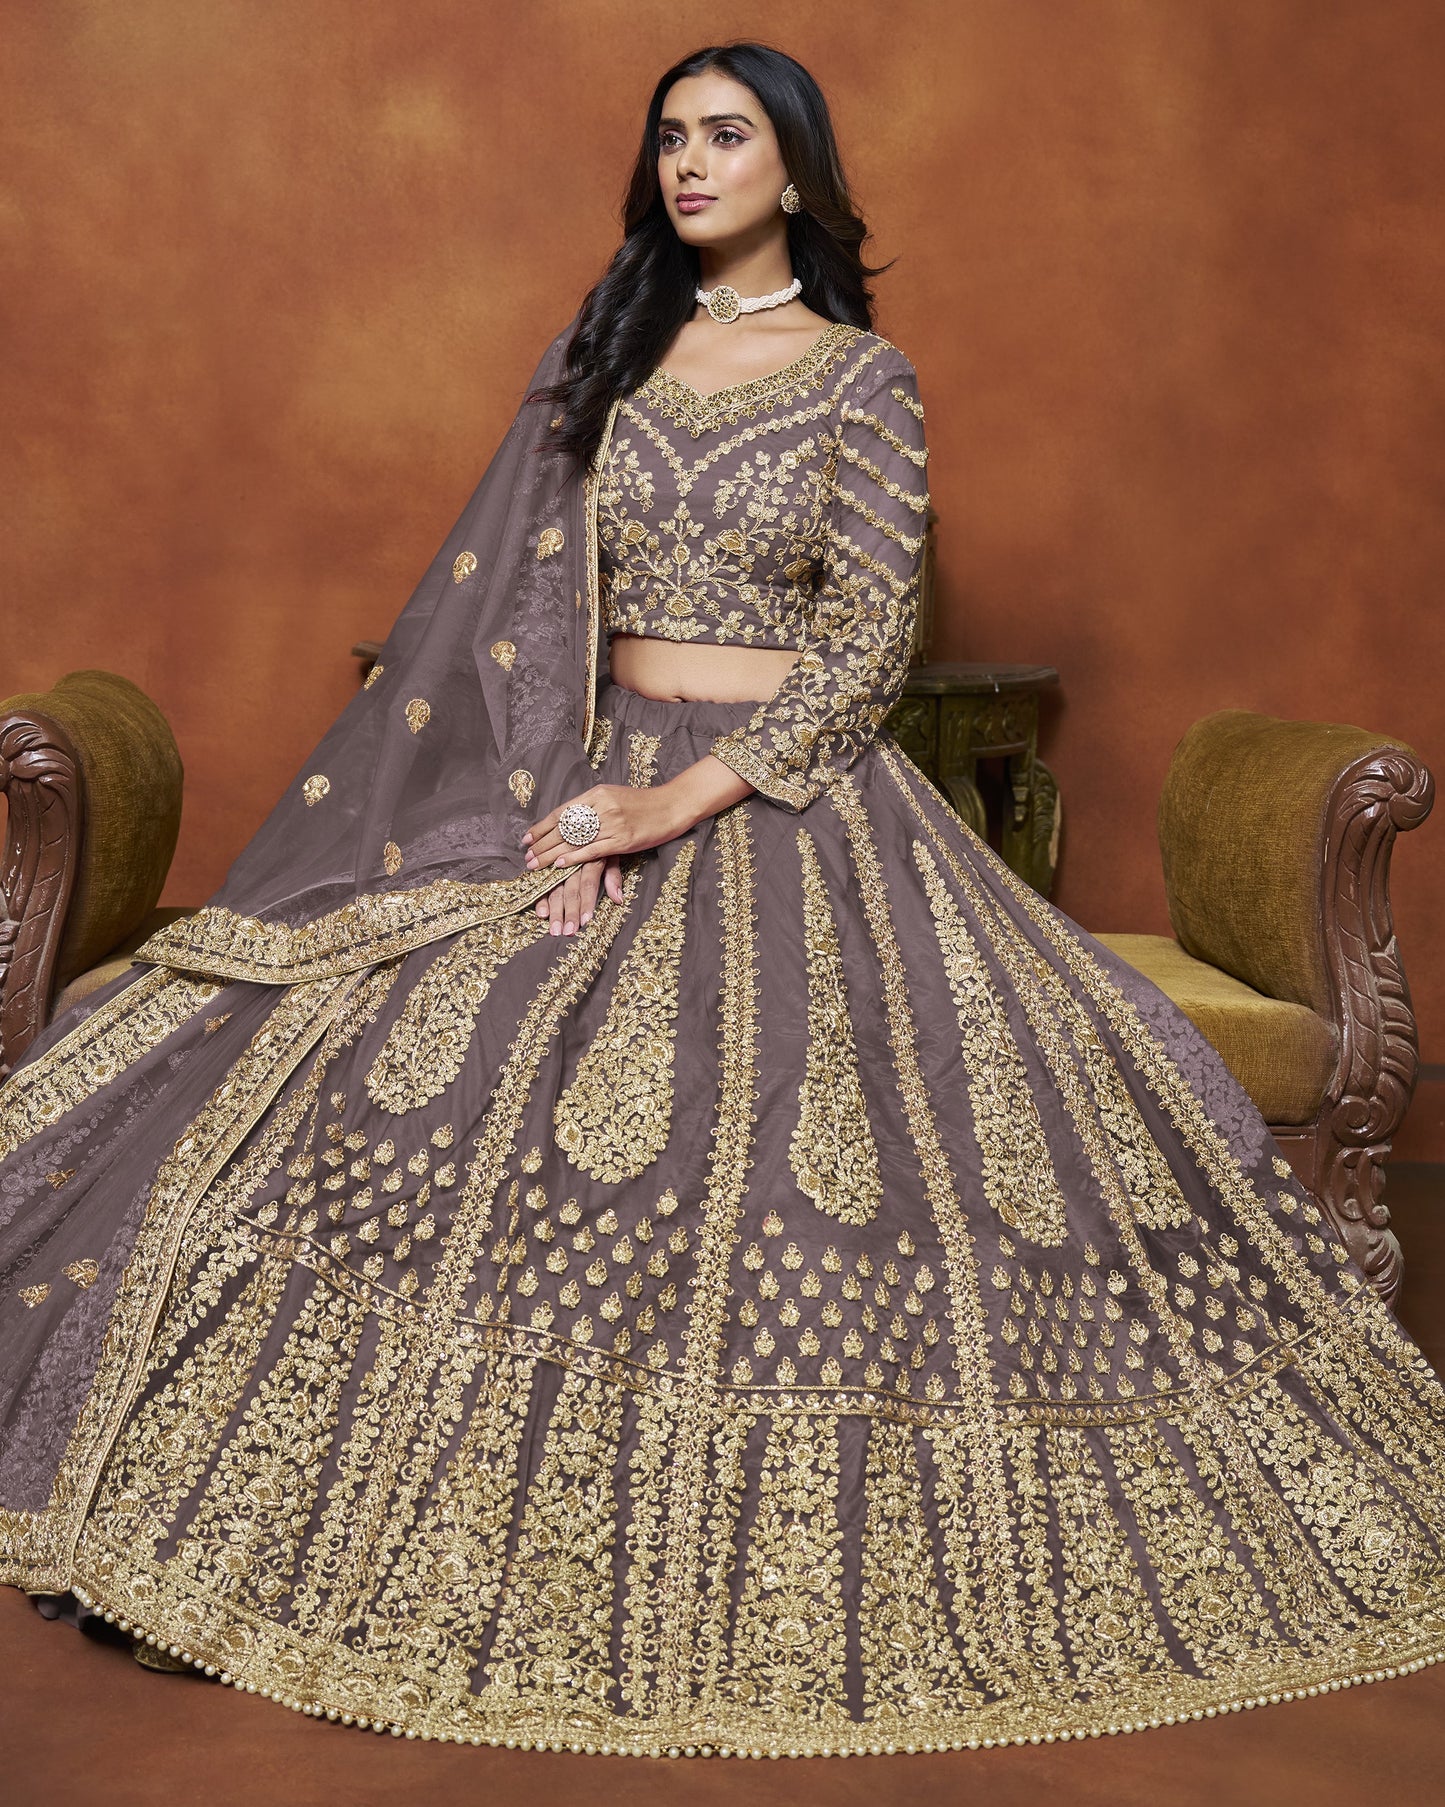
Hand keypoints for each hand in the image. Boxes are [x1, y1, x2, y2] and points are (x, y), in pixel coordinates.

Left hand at [522, 782, 690, 873]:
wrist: (672, 805)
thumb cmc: (642, 804)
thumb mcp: (614, 797)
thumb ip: (592, 808)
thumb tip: (570, 821)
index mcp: (596, 794)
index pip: (562, 812)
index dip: (542, 826)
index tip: (526, 838)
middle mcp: (602, 806)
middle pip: (564, 827)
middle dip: (542, 843)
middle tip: (526, 856)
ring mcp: (613, 823)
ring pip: (575, 840)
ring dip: (552, 854)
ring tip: (536, 864)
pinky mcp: (624, 840)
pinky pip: (593, 850)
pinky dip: (574, 857)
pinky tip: (560, 864)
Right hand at [532, 852, 623, 935]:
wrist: (582, 823)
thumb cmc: (600, 843)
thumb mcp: (611, 856)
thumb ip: (613, 877)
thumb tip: (619, 899)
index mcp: (590, 860)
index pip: (588, 884)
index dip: (587, 902)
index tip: (586, 921)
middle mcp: (573, 863)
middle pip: (570, 890)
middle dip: (569, 913)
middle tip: (568, 932)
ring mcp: (558, 866)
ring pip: (555, 890)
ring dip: (555, 911)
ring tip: (555, 930)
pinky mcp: (547, 867)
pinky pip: (542, 884)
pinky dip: (540, 898)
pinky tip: (541, 914)